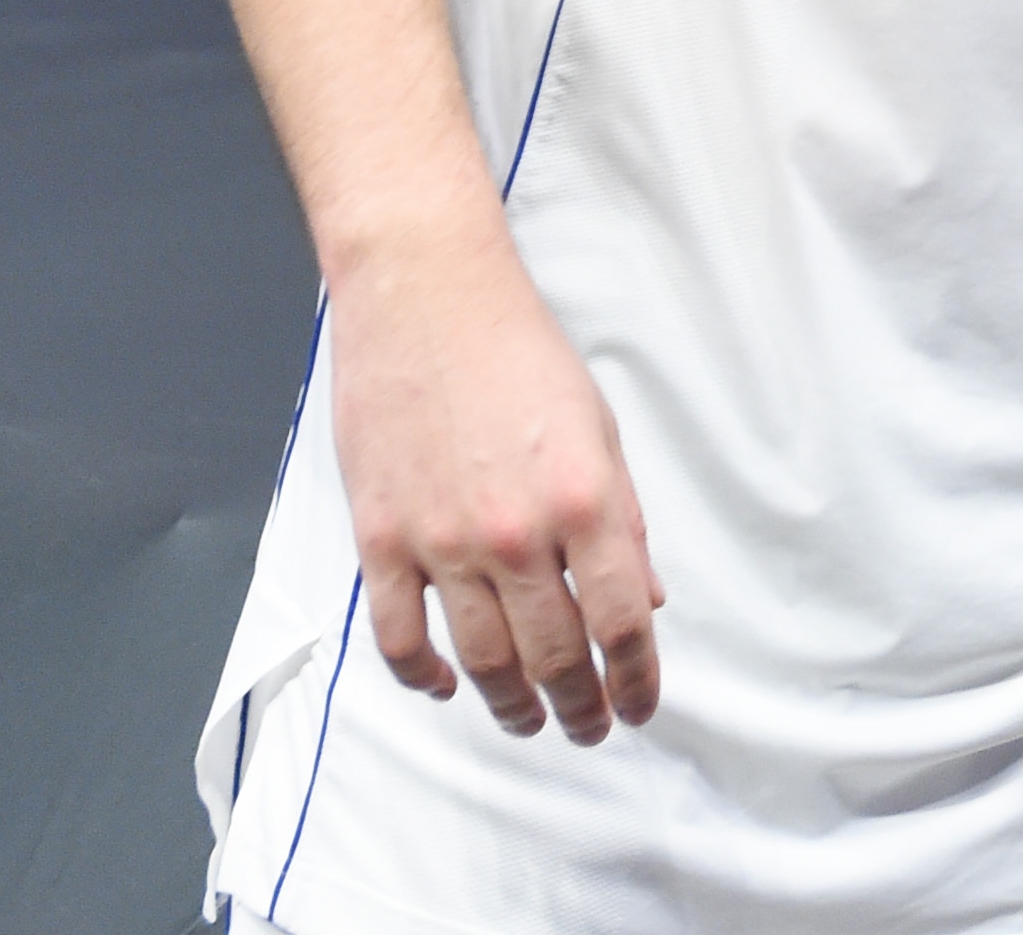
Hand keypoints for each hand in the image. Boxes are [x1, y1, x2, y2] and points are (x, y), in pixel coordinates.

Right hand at [327, 232, 665, 743]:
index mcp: (585, 499)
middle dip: (578, 706)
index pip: (622, 623)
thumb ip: (623, 522)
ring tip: (531, 721)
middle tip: (587, 725)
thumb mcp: (601, 431)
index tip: (637, 706)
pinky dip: (424, 677)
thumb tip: (643, 600)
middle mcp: (517, 531)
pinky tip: (448, 686)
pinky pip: (399, 637)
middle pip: (553, 656)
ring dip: (511, 706)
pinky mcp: (379, 538)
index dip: (635, 680)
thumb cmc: (519, 352)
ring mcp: (441, 540)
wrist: (426, 297)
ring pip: (481, 661)